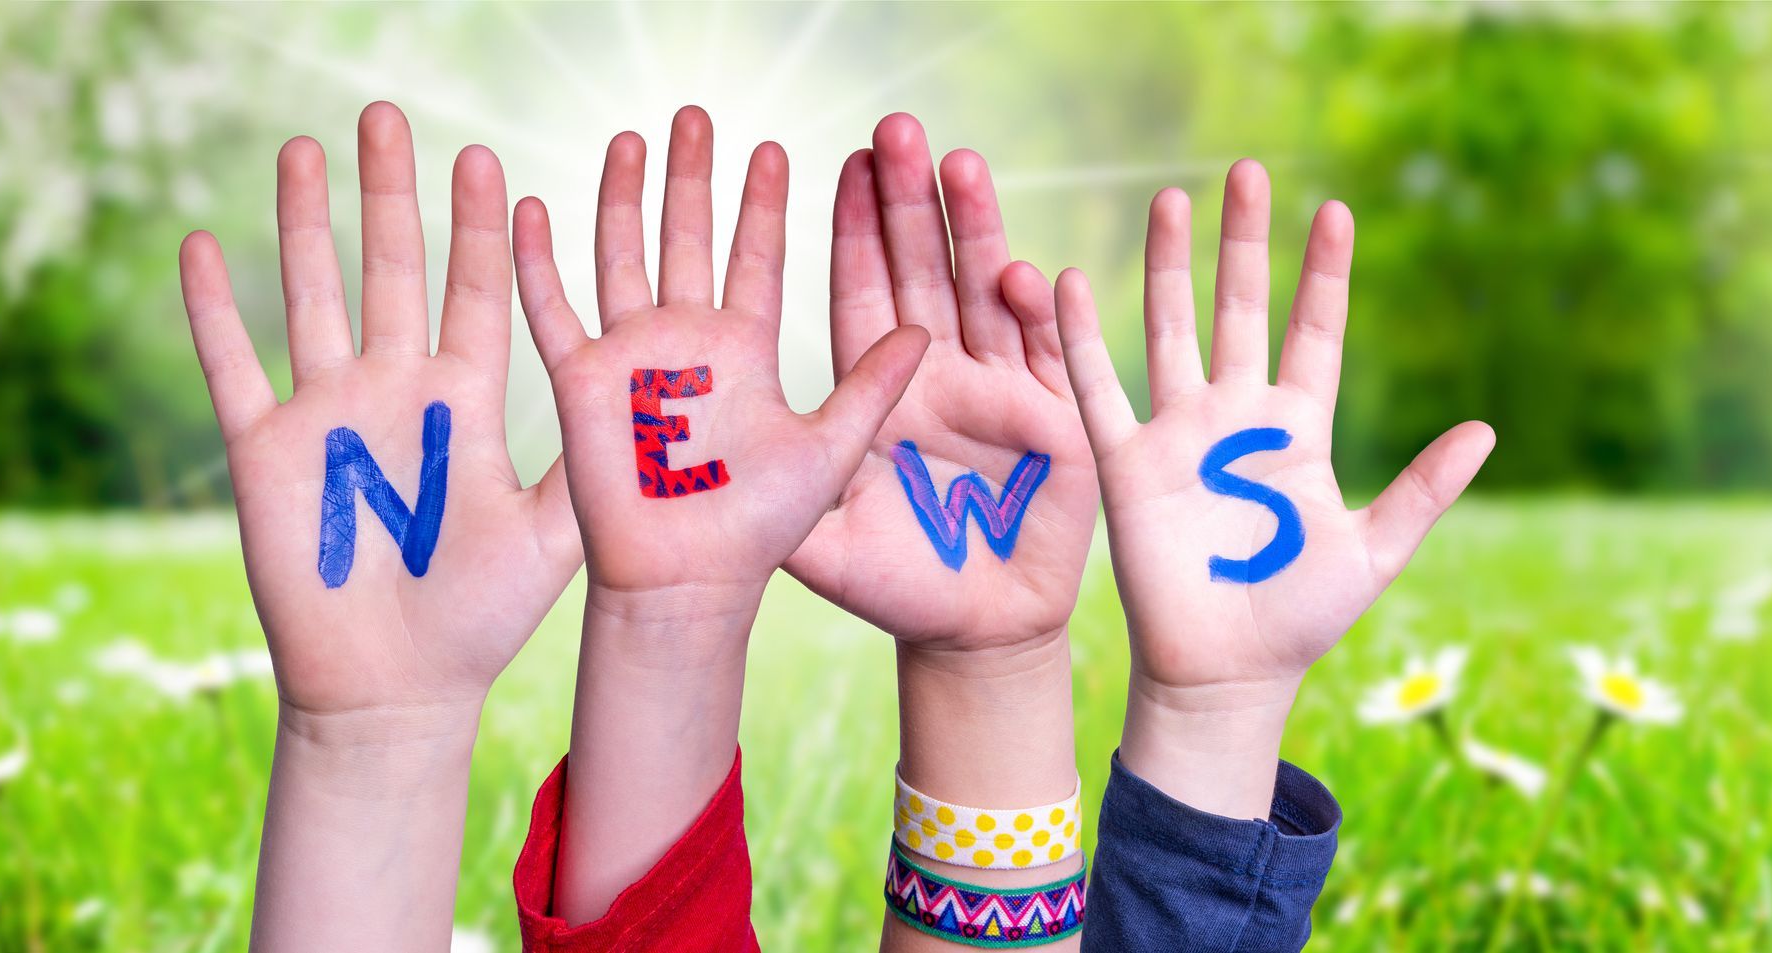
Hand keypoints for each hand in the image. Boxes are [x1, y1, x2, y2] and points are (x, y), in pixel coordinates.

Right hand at [179, 102, 581, 720]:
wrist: (396, 686)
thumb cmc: (481, 617)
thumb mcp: (553, 534)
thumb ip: (589, 466)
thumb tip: (651, 410)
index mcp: (467, 400)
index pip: (473, 292)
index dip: (477, 228)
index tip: (485, 157)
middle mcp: (397, 390)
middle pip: (392, 270)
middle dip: (391, 193)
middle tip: (388, 114)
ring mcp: (328, 414)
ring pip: (313, 295)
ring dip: (305, 223)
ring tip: (303, 148)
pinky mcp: (265, 452)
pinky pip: (234, 366)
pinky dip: (214, 310)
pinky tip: (200, 244)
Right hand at [512, 106, 927, 610]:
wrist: (687, 583)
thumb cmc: (760, 529)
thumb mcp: (833, 448)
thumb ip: (871, 386)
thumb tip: (924, 327)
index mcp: (744, 350)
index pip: (754, 256)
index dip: (762, 204)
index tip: (773, 148)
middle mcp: (685, 342)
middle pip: (686, 237)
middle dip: (691, 177)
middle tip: (695, 115)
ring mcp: (629, 357)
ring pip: (620, 255)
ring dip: (621, 197)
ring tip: (629, 140)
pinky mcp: (579, 382)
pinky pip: (551, 309)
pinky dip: (536, 259)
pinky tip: (530, 206)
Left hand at [785, 114, 1098, 655]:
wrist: (975, 632)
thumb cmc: (896, 585)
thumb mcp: (825, 539)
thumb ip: (784, 492)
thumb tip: (715, 450)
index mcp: (882, 388)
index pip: (866, 292)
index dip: (857, 230)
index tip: (843, 164)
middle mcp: (941, 373)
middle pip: (924, 270)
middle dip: (911, 202)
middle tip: (897, 129)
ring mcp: (1002, 389)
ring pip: (985, 293)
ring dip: (976, 230)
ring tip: (961, 164)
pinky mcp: (1056, 419)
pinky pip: (1051, 357)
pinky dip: (1042, 317)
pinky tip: (1026, 274)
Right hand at [1054, 160, 1493, 814]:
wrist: (1225, 673)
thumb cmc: (1300, 619)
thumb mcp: (1374, 551)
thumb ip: (1424, 489)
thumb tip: (1487, 429)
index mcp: (1299, 432)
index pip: (1313, 333)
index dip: (1324, 274)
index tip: (1336, 210)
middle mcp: (1236, 419)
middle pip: (1241, 309)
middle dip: (1245, 242)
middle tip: (1247, 172)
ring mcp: (1179, 435)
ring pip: (1172, 329)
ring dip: (1168, 265)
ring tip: (1170, 198)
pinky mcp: (1127, 464)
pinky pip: (1101, 389)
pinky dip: (1082, 338)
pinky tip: (1068, 282)